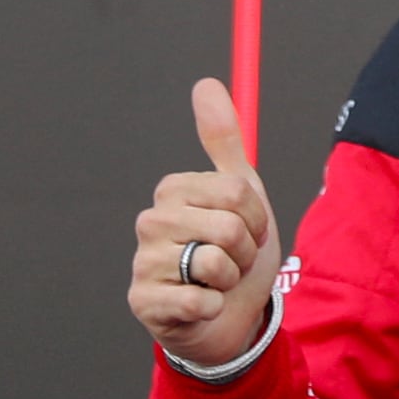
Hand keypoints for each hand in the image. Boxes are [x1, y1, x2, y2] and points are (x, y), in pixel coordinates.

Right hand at [127, 78, 281, 365]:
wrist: (231, 315)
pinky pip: (198, 300)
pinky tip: (201, 307)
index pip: (238, 193)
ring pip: (214, 263)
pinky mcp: (142, 302)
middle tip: (232, 261)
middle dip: (245, 251)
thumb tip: (206, 84)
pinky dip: (213, 307)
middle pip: (228, 227)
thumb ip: (224, 140)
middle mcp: (150, 222)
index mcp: (173, 191)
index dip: (256, 219)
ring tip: (216, 283)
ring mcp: (143, 263)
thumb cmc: (234, 253)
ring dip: (230, 281)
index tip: (248, 231)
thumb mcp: (241, 193)